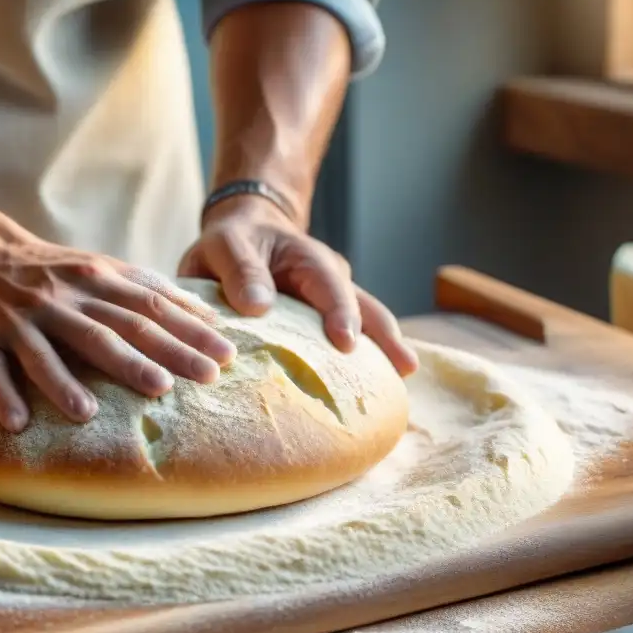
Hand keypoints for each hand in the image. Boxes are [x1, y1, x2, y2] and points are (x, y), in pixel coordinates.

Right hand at [0, 210, 237, 431]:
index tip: (225, 357)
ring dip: (66, 382)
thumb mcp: (102, 268)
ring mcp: (19, 322)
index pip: (150, 308)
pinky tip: (18, 422)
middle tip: (188, 383)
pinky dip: (1, 395)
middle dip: (151, 357)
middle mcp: (61, 301)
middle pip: (109, 331)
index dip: (188, 332)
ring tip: (89, 413)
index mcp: (95, 281)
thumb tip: (209, 316)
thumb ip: (150, 290)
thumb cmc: (54, 273)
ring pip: (45, 353)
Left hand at [178, 197, 418, 375]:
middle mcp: (331, 283)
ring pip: (366, 328)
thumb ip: (240, 270)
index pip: (331, 287)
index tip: (346, 342)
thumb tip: (258, 306)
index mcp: (309, 260)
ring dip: (383, 354)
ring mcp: (332, 307)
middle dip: (385, 338)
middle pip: (366, 309)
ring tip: (403, 379)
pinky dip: (358, 367)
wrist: (246, 237)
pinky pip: (345, 345)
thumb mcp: (227, 246)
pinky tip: (367, 395)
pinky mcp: (323, 327)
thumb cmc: (236, 242)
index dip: (341, 313)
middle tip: (405, 367)